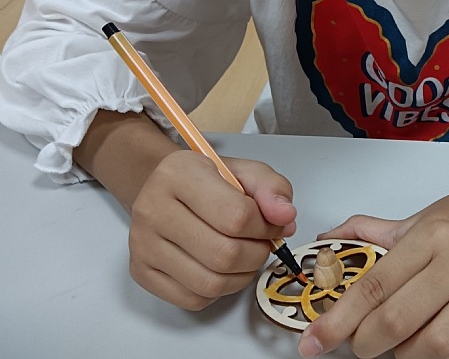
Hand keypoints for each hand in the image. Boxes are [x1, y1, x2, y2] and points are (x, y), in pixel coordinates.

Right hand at [128, 150, 296, 309]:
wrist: (168, 189)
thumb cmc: (208, 181)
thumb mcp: (246, 172)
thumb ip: (273, 189)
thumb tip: (285, 218)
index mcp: (179, 175)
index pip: (236, 216)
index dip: (266, 227)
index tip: (274, 224)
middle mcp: (153, 209)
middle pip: (224, 255)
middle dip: (257, 253)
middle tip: (262, 242)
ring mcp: (143, 244)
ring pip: (210, 283)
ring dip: (242, 275)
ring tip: (246, 255)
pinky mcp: (142, 272)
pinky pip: (194, 299)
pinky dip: (219, 290)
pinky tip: (222, 268)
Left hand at [299, 185, 448, 357]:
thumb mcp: (417, 218)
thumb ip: (370, 234)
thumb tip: (327, 245)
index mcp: (431, 237)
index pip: (375, 285)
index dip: (339, 319)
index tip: (314, 341)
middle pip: (400, 319)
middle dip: (365, 343)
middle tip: (357, 344)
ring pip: (436, 346)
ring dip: (404, 356)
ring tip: (396, 345)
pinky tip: (430, 349)